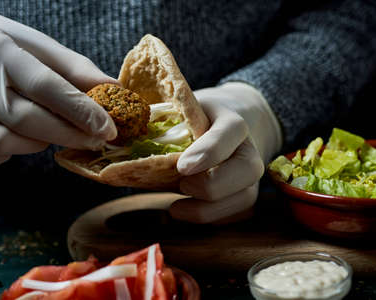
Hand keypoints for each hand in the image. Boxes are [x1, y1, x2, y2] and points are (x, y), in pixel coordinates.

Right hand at [0, 8, 116, 166]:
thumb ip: (73, 68)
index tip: (109, 129)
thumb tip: (113, 90)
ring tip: (49, 130)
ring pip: (3, 142)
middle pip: (26, 119)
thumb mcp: (34, 43)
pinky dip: (3, 155)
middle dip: (69, 134)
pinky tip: (15, 138)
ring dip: (37, 143)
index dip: (81, 111)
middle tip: (94, 139)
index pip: (45, 85)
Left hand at [170, 82, 281, 222]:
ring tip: (175, 207)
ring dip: (206, 209)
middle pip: (246, 171)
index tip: (182, 167)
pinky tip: (185, 210)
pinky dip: (208, 217)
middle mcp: (249, 149)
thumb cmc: (198, 120)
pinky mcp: (245, 196)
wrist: (226, 127)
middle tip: (182, 185)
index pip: (231, 132)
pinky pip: (234, 215)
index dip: (209, 151)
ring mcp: (250, 176)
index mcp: (233, 121)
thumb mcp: (185, 110)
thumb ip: (167, 120)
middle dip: (211, 185)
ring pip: (242, 199)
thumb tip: (125, 139)